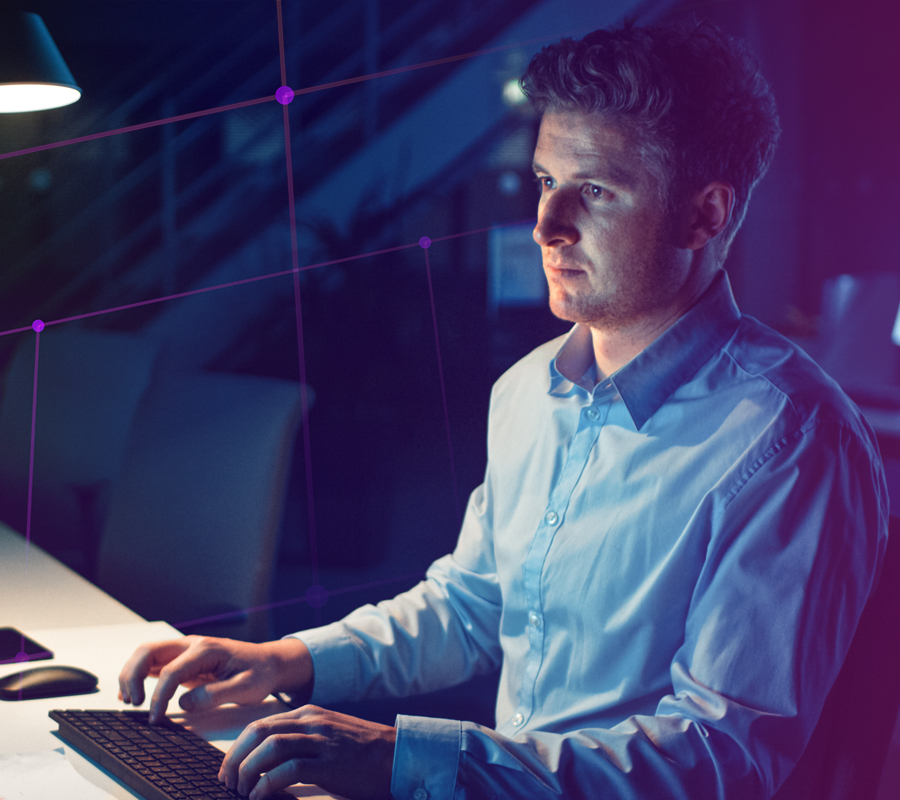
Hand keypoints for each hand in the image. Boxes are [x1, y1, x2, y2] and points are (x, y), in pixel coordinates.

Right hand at [118, 635, 312, 724]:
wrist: (268, 663)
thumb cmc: (259, 672)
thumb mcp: (245, 687)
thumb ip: (215, 694)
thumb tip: (185, 703)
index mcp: (206, 649)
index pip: (171, 671)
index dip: (158, 697)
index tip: (155, 719)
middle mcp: (191, 645)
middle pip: (148, 651)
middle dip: (133, 676)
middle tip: (133, 704)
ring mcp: (185, 651)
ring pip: (146, 655)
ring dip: (131, 675)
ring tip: (129, 701)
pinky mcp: (182, 661)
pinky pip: (153, 664)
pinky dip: (138, 677)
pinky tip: (133, 695)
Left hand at [218, 705, 395, 799]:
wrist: (396, 755)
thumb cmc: (361, 752)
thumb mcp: (328, 735)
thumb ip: (302, 739)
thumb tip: (266, 760)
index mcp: (308, 715)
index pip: (260, 725)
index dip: (237, 748)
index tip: (228, 769)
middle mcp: (312, 722)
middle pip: (259, 732)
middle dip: (235, 758)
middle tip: (227, 781)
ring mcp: (321, 740)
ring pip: (269, 748)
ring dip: (248, 771)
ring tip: (242, 791)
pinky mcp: (330, 762)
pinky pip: (288, 770)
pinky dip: (267, 784)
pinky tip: (260, 797)